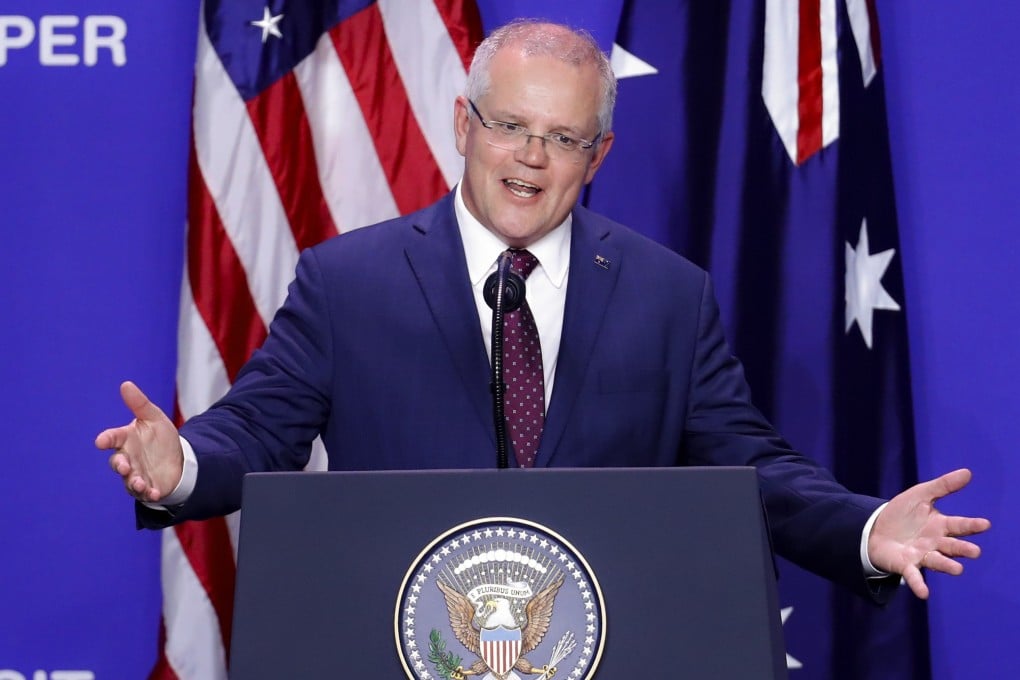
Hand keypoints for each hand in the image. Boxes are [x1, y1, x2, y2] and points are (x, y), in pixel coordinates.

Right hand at [95, 381, 183, 502]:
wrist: (177, 459)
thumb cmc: (160, 437)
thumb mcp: (154, 418)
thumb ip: (140, 404)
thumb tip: (126, 384)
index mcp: (127, 439)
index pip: (113, 438)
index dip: (106, 439)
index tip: (101, 441)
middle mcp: (128, 458)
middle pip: (118, 462)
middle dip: (119, 465)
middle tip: (124, 466)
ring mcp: (137, 474)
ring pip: (130, 481)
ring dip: (134, 482)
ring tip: (140, 482)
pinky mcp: (149, 487)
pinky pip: (146, 493)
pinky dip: (149, 493)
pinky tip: (155, 492)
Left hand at [868, 468, 990, 598]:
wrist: (875, 528)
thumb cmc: (902, 513)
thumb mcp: (920, 494)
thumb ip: (943, 486)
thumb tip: (968, 472)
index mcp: (940, 525)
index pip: (959, 525)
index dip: (971, 525)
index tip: (985, 524)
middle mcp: (935, 543)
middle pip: (952, 546)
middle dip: (962, 549)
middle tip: (974, 552)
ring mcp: (921, 555)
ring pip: (937, 562)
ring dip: (947, 565)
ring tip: (957, 569)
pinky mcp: (906, 565)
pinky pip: (914, 576)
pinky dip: (918, 584)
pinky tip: (924, 593)